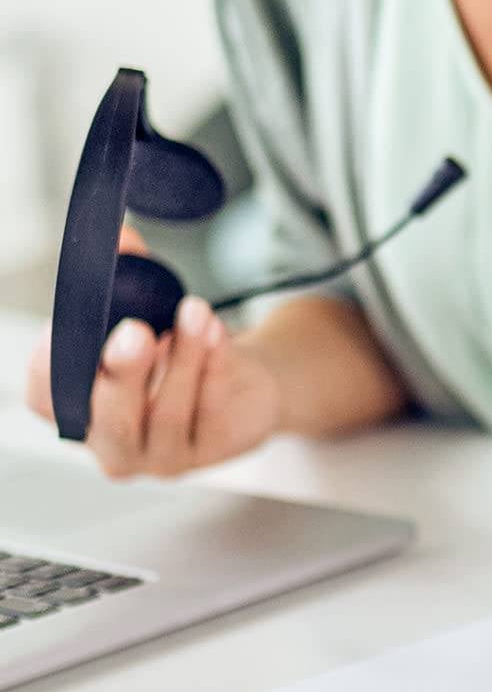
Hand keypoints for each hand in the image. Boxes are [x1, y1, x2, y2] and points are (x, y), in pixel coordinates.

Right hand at [25, 232, 281, 476]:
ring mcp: (162, 456)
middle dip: (121, 373)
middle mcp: (113, 446)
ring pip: (167, 411)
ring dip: (182, 356)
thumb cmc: (177, 354)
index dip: (49, 366)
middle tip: (134, 332)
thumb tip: (121, 235)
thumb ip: (128, 276)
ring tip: (195, 310)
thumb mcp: (149, 313)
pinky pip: (210, 409)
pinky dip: (213, 366)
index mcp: (79, 413)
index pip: (46, 397)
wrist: (246, 387)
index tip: (63, 327)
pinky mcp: (209, 449)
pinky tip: (217, 332)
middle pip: (107, 416)